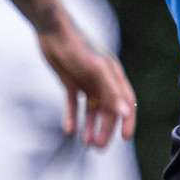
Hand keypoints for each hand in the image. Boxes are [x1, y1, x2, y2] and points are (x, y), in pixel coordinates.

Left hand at [37, 25, 136, 147]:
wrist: (52, 31)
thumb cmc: (78, 47)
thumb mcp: (97, 69)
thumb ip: (112, 90)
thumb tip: (126, 111)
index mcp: (113, 76)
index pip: (125, 102)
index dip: (127, 121)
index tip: (124, 138)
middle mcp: (102, 81)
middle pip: (107, 110)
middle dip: (104, 129)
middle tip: (98, 148)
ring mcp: (86, 82)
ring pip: (91, 110)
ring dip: (90, 126)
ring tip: (86, 145)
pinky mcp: (70, 82)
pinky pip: (74, 104)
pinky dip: (73, 117)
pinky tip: (69, 130)